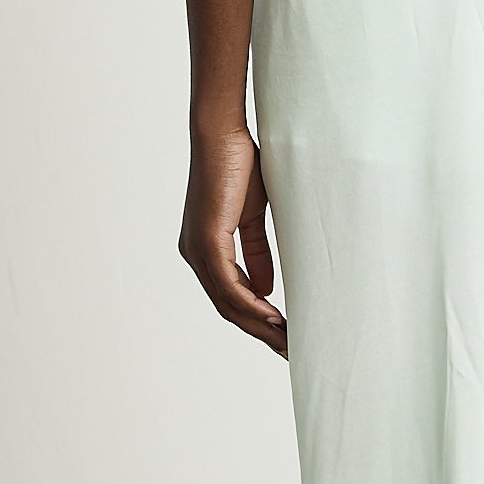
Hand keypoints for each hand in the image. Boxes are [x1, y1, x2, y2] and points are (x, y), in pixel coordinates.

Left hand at [180, 122, 286, 355]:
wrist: (223, 135)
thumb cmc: (238, 166)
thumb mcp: (253, 217)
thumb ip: (257, 252)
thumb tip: (266, 287)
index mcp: (204, 249)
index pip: (229, 296)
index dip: (255, 318)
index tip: (282, 333)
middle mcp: (194, 255)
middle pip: (228, 307)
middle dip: (259, 331)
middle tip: (288, 348)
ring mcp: (197, 250)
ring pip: (228, 302)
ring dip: (258, 324)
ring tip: (285, 339)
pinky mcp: (206, 241)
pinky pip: (230, 284)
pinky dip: (251, 304)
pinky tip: (272, 316)